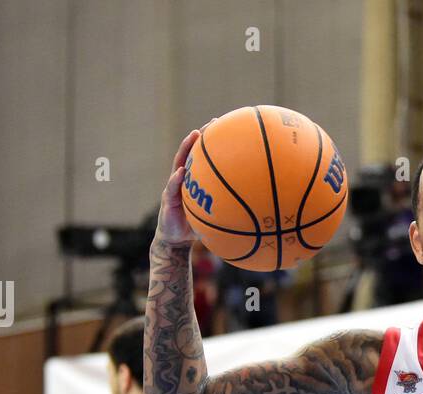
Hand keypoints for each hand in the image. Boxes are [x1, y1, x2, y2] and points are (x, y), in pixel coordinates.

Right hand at [156, 123, 216, 246]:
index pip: (203, 158)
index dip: (213, 144)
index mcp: (194, 182)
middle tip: (214, 122)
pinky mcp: (167, 200)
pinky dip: (176, 179)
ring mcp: (174, 187)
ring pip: (179, 162)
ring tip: (194, 135)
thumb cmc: (196, 227)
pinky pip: (172, 187)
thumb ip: (228, 211)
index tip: (227, 127)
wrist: (176, 242)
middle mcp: (183, 179)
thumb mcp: (214, 217)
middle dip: (201, 136)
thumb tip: (255, 211)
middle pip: (192, 153)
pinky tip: (181, 172)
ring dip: (186, 148)